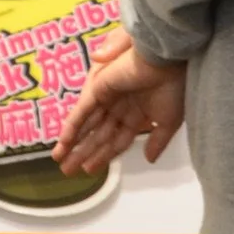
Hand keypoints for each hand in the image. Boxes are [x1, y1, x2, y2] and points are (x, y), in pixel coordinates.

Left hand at [54, 28, 186, 176]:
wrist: (168, 62)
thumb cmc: (173, 88)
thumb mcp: (170, 121)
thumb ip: (158, 141)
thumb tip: (149, 159)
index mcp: (138, 114)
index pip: (117, 140)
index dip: (104, 156)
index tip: (90, 170)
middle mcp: (120, 106)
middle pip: (98, 134)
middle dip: (84, 153)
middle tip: (68, 171)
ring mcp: (108, 97)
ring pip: (87, 125)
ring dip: (73, 143)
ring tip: (60, 160)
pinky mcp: (98, 89)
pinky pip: (81, 112)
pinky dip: (71, 127)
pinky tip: (63, 143)